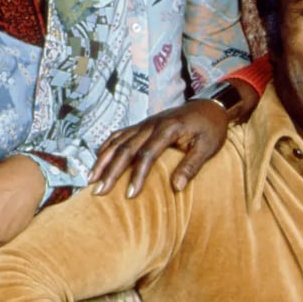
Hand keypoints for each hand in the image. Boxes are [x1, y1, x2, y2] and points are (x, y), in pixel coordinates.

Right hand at [91, 82, 256, 196]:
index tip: (130, 195)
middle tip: (99, 192)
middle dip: (110, 171)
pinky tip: (98, 160)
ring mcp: (145, 123)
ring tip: (91, 180)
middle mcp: (152, 124)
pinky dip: (107, 147)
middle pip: (126, 148)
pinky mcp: (142, 125)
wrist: (210, 106)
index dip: (137, 175)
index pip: (147, 154)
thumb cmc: (211, 128)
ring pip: (118, 141)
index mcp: (168, 128)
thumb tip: (176, 188)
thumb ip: (192, 166)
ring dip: (103, 160)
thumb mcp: (208, 147)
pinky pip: (119, 134)